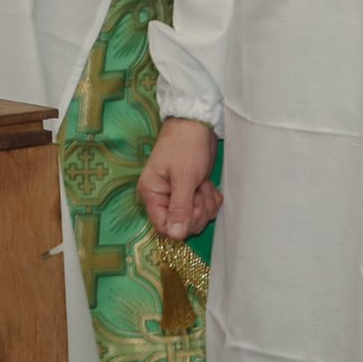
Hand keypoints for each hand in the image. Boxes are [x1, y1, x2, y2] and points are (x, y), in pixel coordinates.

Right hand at [139, 117, 222, 240]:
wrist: (195, 124)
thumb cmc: (185, 147)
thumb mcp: (183, 177)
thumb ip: (180, 208)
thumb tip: (174, 237)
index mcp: (152, 194)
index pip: (163, 227)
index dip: (181, 225)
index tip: (193, 208)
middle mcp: (163, 198)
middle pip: (182, 225)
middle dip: (197, 212)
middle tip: (199, 192)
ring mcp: (178, 195)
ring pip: (196, 218)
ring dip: (205, 204)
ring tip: (203, 184)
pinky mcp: (192, 192)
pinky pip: (204, 208)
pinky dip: (210, 199)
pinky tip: (208, 185)